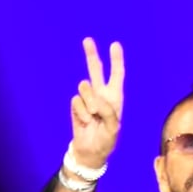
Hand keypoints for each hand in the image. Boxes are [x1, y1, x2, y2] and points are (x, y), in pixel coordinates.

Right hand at [70, 37, 124, 167]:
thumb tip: (93, 101)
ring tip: (92, 116)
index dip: (116, 60)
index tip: (114, 44)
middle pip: (95, 70)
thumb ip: (107, 111)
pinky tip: (85, 122)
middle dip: (91, 55)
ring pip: (84, 86)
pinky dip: (81, 113)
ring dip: (88, 101)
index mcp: (115, 97)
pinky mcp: (76, 106)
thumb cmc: (106, 139)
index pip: (116, 74)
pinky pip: (76, 101)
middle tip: (87, 40)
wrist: (90, 151)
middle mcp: (101, 94)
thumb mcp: (114, 127)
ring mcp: (87, 99)